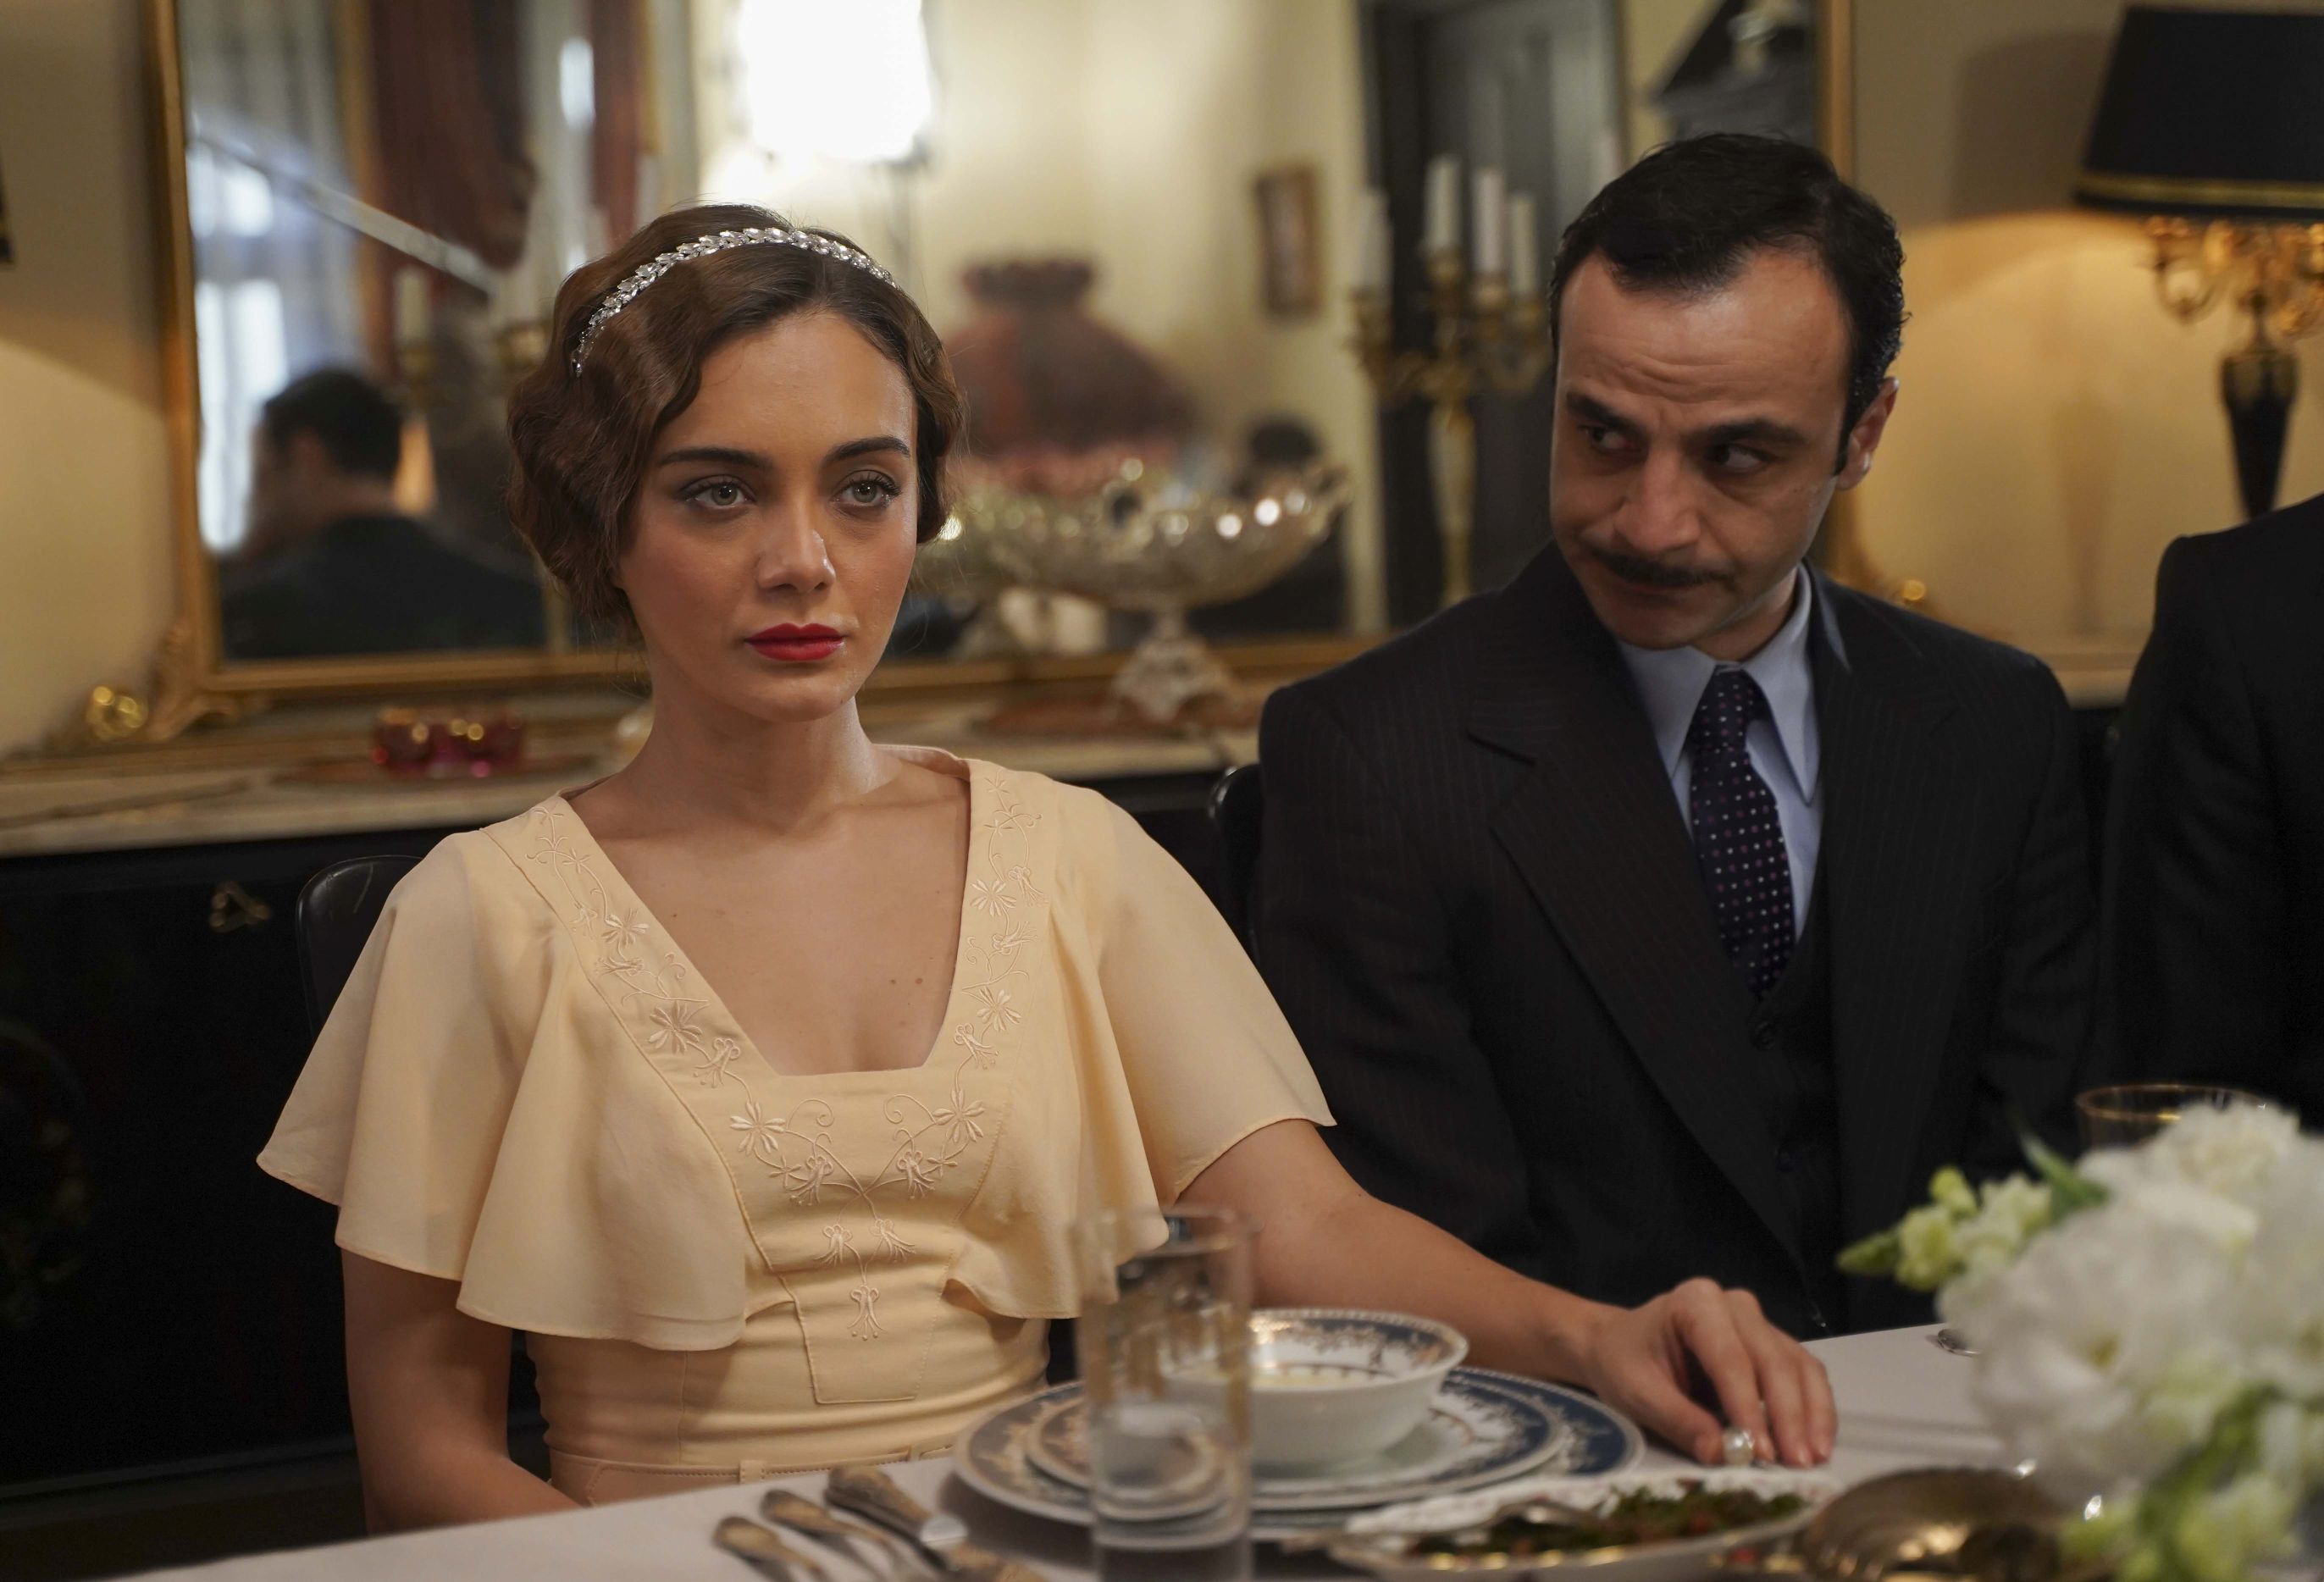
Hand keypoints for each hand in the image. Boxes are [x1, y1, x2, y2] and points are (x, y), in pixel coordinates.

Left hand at [1575, 1278, 1834, 1467]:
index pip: (1730, 1356)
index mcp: (1695, 1302)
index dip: (1748, 1404)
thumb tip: (1722, 1455)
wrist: (1619, 1346)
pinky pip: (1802, 1373)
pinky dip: (1813, 1409)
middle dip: (1787, 1414)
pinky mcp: (1773, 1346)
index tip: (1760, 1449)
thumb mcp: (1636, 1393)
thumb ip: (1678, 1421)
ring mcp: (1758, 1323)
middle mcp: (1735, 1305)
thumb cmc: (1624, 1363)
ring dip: (1810, 1414)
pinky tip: (1816, 1442)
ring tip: (1813, 1457)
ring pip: (1797, 1366)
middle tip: (1795, 1462)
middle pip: (1772, 1359)